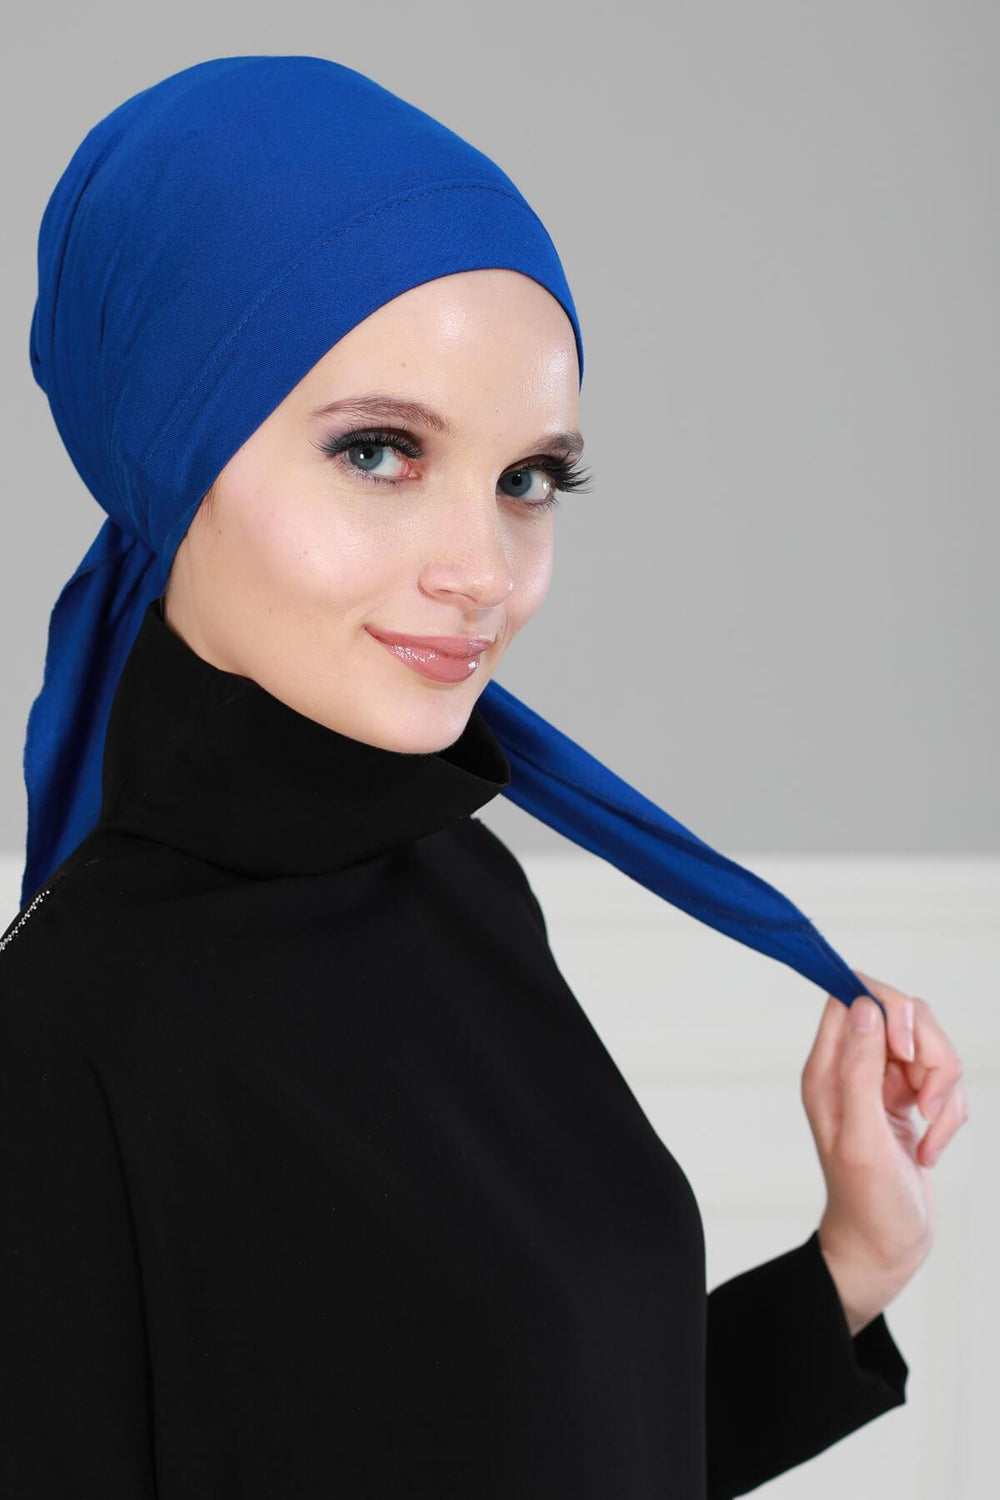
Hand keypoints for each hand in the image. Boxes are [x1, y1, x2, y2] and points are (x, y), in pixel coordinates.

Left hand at [801, 968, 968, 1332]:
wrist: (885, 1248)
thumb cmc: (866, 1203)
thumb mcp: (861, 1138)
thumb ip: (859, 1071)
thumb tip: (862, 1007)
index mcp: (827, 1068)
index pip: (852, 995)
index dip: (889, 1008)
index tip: (905, 1049)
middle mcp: (853, 1067)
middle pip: (905, 1015)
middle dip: (930, 1057)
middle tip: (923, 1102)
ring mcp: (883, 1083)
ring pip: (932, 1048)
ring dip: (944, 1092)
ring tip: (928, 1132)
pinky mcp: (910, 1100)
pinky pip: (945, 1082)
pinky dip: (949, 1115)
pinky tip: (930, 1149)